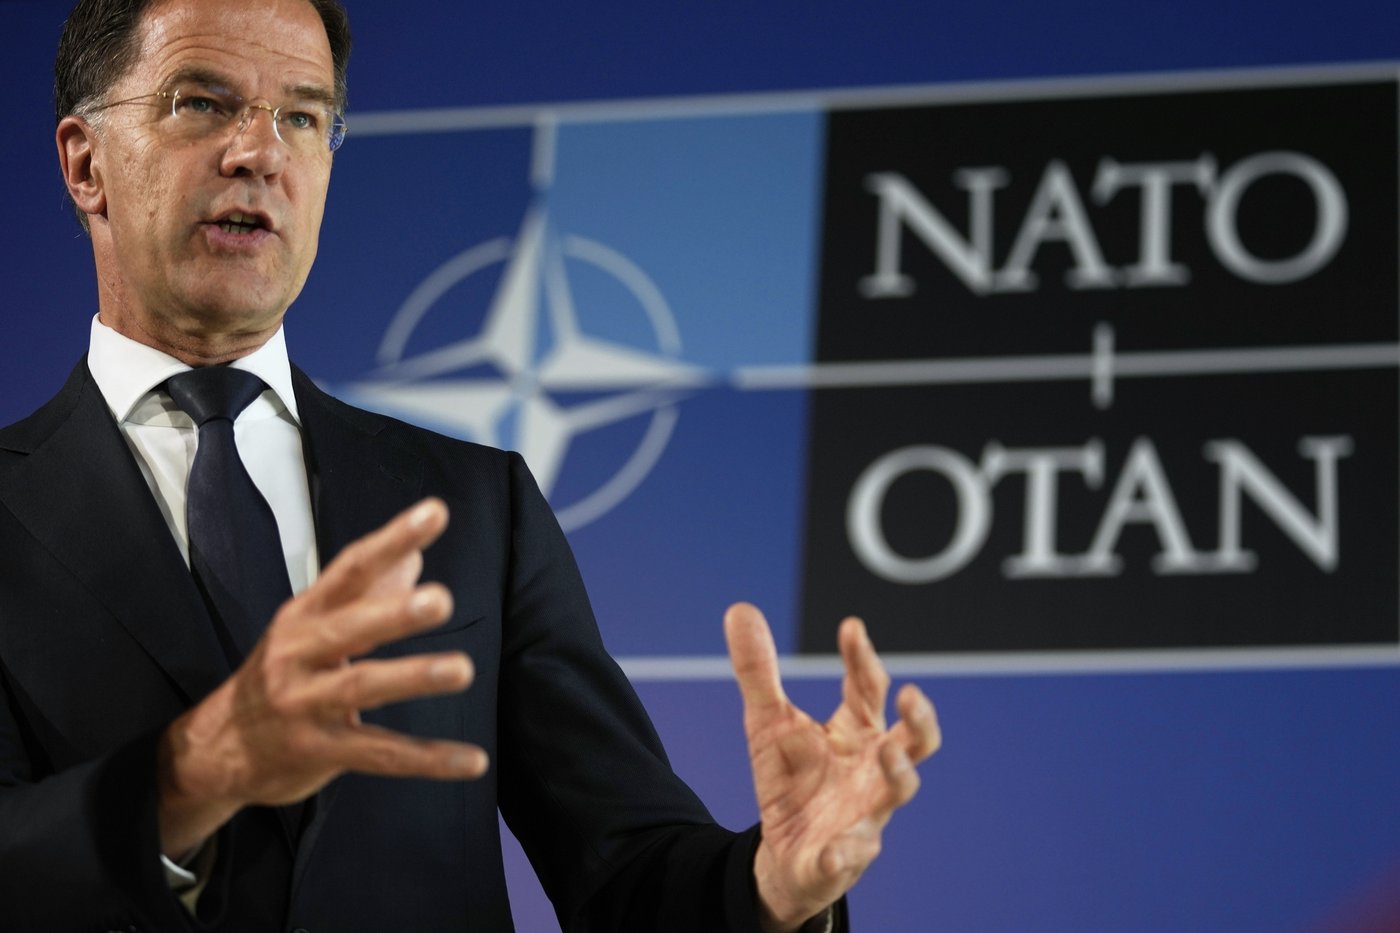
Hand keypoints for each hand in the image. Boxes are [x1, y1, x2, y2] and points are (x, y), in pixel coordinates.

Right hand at [155, 498, 487, 858]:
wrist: (216, 749)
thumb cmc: (281, 674)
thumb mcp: (313, 627)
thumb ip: (366, 593)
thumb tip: (414, 556)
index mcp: (304, 615)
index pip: (350, 569)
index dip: (391, 538)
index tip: (436, 513)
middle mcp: (299, 654)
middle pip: (348, 628)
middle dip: (393, 613)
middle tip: (442, 599)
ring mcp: (305, 705)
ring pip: (362, 688)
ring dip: (413, 677)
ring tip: (462, 670)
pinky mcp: (318, 752)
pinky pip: (380, 754)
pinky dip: (428, 759)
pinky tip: (473, 761)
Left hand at [724, 602, 940, 932]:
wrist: (784, 853)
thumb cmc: (792, 779)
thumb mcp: (767, 721)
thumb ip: (758, 670)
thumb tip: (739, 609)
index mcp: (857, 733)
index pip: (867, 689)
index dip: (862, 658)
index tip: (851, 627)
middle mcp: (872, 770)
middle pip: (914, 742)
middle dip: (920, 720)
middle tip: (911, 694)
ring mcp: (866, 813)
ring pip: (898, 793)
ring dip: (899, 774)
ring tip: (889, 755)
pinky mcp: (844, 857)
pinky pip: (851, 856)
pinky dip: (845, 852)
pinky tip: (834, 850)